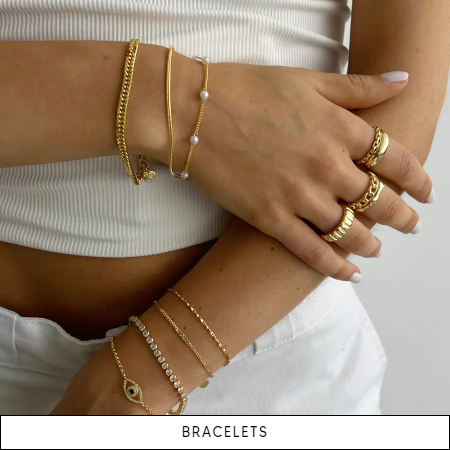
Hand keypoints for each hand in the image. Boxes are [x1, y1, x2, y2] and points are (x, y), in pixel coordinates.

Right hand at [168, 57, 432, 280]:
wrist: (191, 112)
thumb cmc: (246, 90)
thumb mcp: (307, 80)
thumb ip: (358, 87)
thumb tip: (402, 80)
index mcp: (338, 129)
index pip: (396, 160)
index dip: (418, 179)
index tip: (427, 192)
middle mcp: (325, 165)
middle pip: (379, 201)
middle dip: (402, 217)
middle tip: (411, 226)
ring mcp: (297, 195)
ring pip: (349, 231)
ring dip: (371, 244)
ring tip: (378, 249)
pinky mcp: (269, 218)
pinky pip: (311, 251)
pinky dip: (335, 267)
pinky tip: (350, 273)